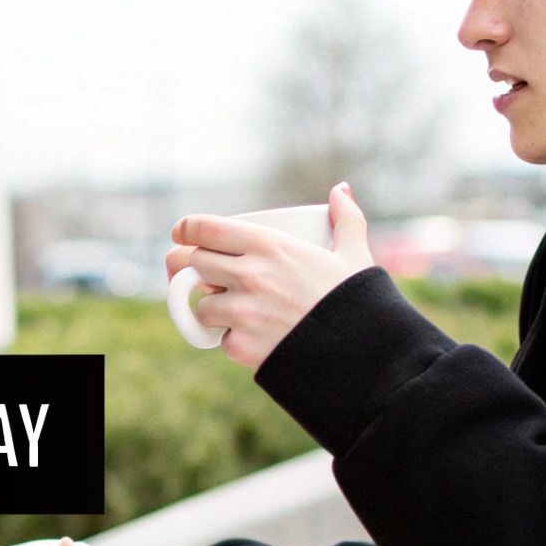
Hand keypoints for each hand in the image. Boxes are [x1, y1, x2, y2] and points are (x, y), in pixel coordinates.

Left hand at [165, 182, 372, 369]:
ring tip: (229, 308)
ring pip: (201, 304)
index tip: (181, 234)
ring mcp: (242, 312)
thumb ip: (347, 219)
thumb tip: (341, 190)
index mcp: (269, 245)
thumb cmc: (357, 302)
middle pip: (191, 263)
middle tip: (191, 272)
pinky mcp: (240, 345)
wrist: (364, 356)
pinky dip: (231, 339)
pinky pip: (220, 339)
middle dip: (185, 267)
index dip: (186, 229)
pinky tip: (250, 337)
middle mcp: (249, 275)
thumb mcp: (354, 255)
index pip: (204, 228)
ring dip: (210, 307)